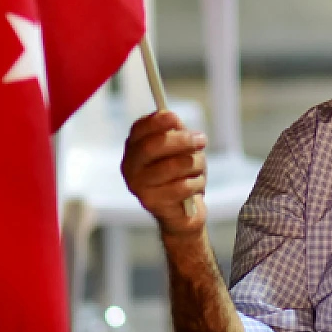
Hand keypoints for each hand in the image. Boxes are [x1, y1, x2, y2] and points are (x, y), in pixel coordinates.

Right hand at [121, 111, 207, 236]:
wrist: (183, 213)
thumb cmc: (181, 175)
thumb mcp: (181, 149)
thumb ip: (175, 132)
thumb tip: (171, 117)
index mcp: (134, 149)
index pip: (139, 130)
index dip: (156, 122)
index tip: (174, 118)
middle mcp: (130, 167)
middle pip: (152, 147)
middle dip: (181, 141)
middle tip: (201, 140)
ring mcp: (138, 186)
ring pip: (172, 166)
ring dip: (195, 163)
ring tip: (199, 167)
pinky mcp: (151, 203)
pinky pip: (181, 186)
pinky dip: (196, 183)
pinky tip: (196, 186)